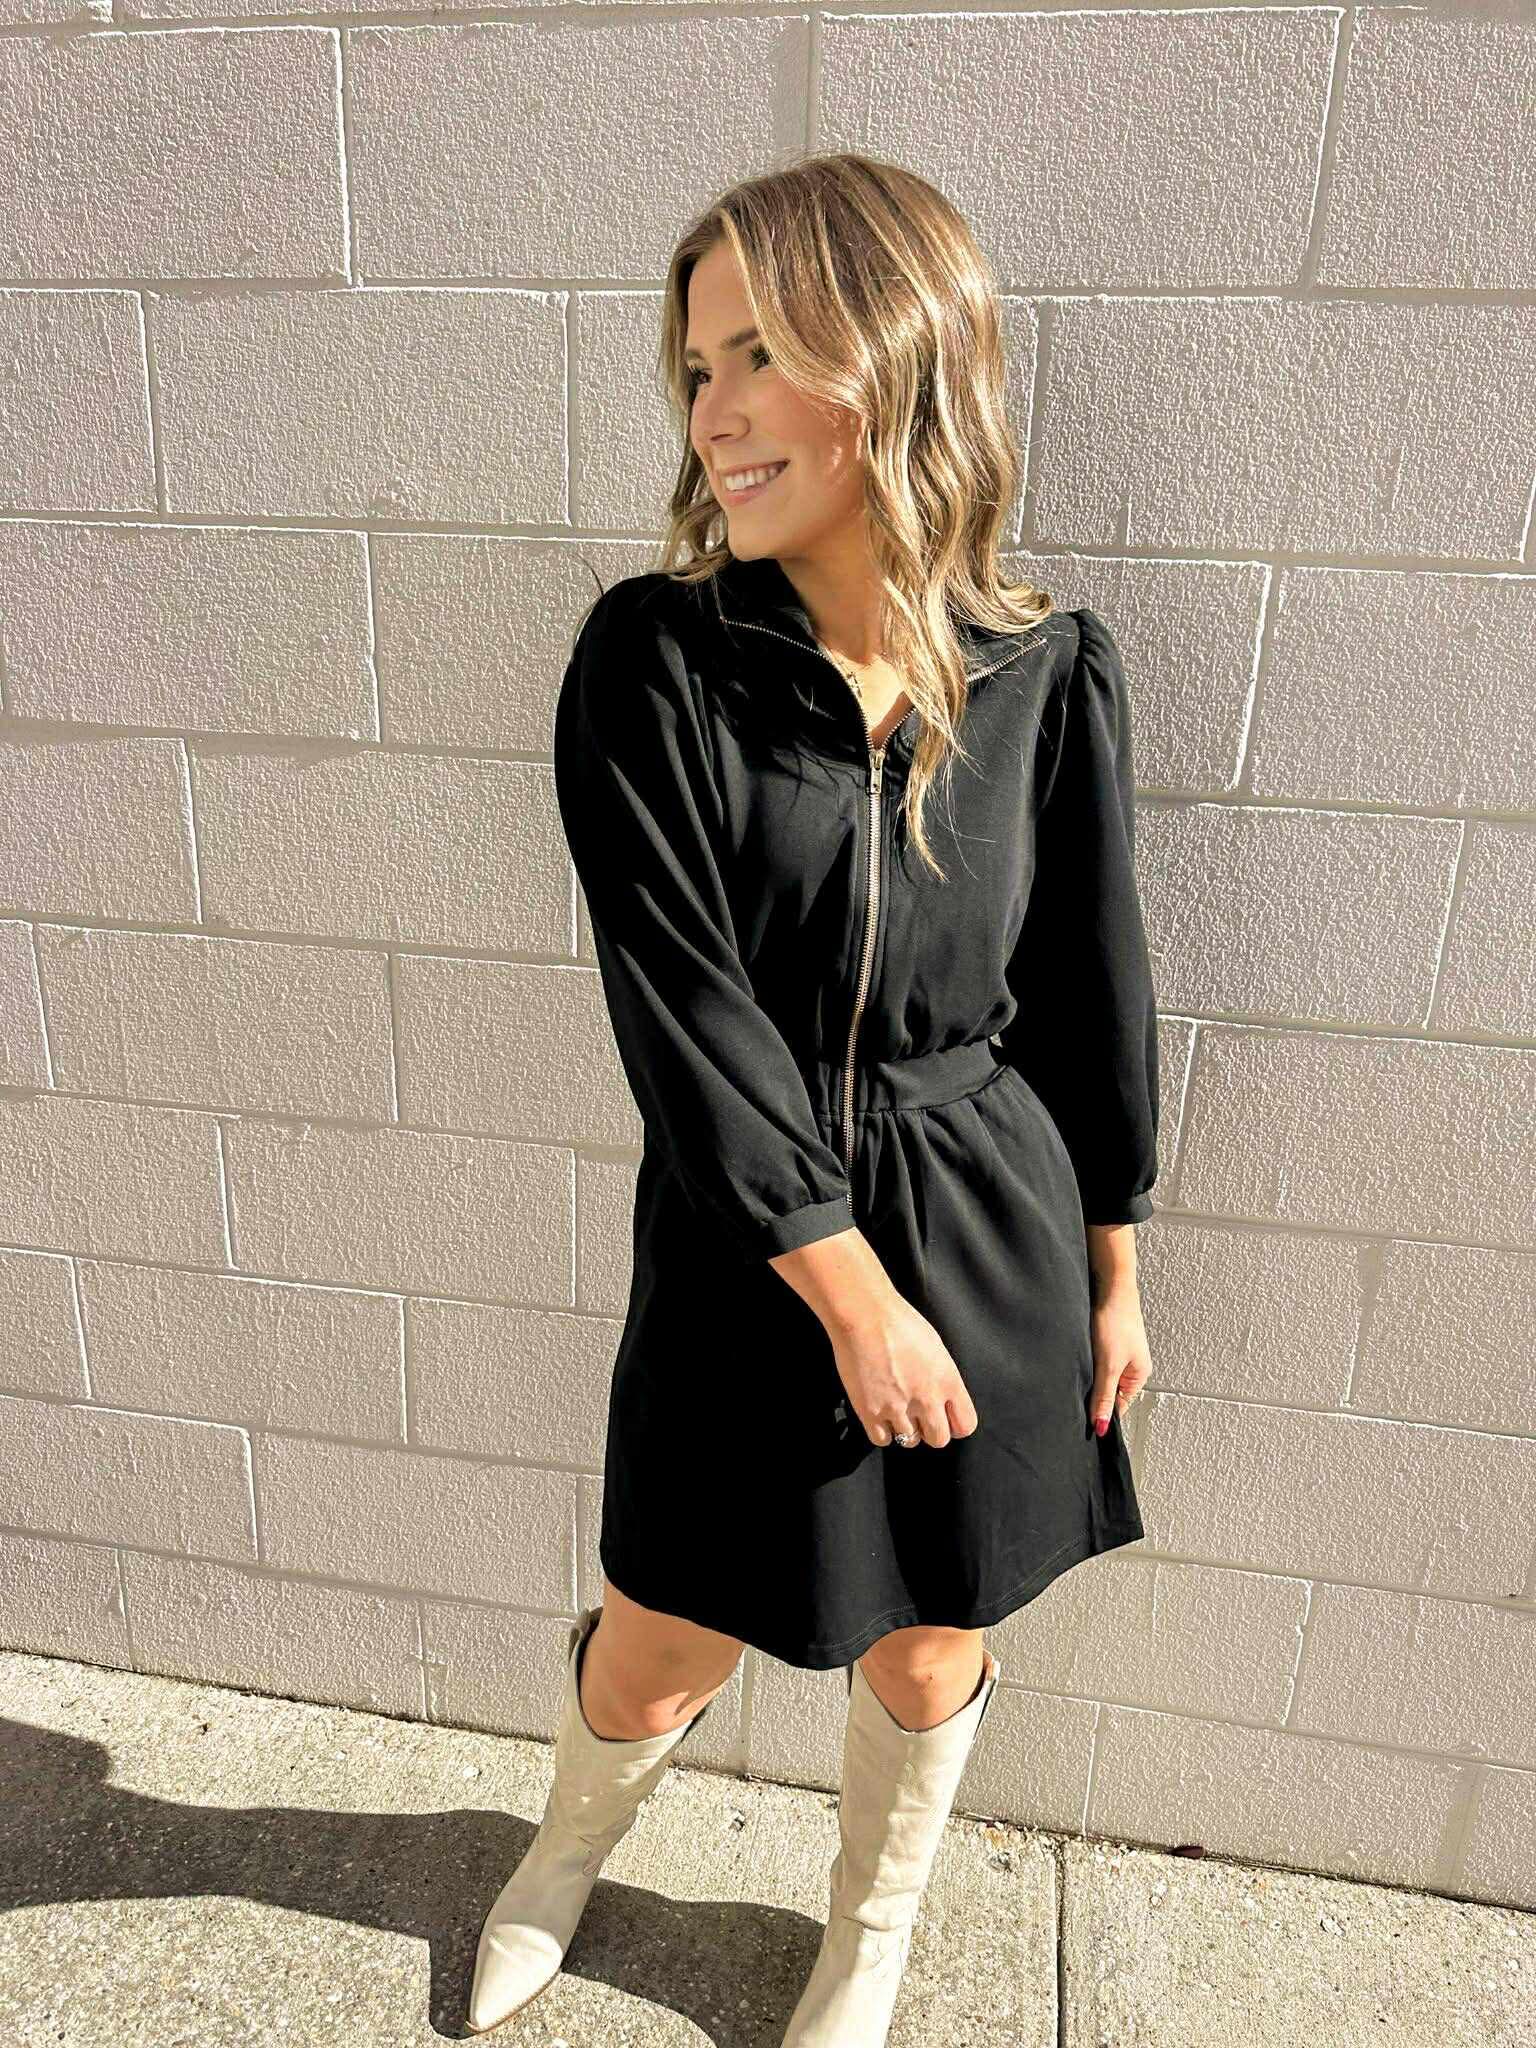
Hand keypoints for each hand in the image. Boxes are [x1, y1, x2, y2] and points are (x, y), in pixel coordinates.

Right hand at [826, 1293, 978, 1449]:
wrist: (864, 1315)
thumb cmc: (899, 1322)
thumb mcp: (936, 1348)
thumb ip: (943, 1379)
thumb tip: (942, 1400)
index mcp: (948, 1381)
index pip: (965, 1425)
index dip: (954, 1425)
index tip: (945, 1419)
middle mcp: (927, 1399)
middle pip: (938, 1439)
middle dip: (930, 1430)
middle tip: (918, 1415)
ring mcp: (898, 1407)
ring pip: (910, 1441)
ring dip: (904, 1428)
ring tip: (895, 1407)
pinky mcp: (870, 1411)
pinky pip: (882, 1439)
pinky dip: (882, 1431)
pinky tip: (879, 1412)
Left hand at [1088, 1284, 1151, 1435]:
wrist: (1111, 1286)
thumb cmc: (1116, 1322)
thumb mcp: (1108, 1365)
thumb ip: (1104, 1396)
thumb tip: (1103, 1426)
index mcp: (1139, 1376)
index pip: (1118, 1406)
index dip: (1101, 1412)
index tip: (1083, 1418)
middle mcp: (1132, 1366)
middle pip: (1109, 1391)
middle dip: (1094, 1393)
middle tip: (1077, 1390)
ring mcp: (1120, 1353)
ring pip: (1101, 1375)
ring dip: (1090, 1375)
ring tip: (1080, 1367)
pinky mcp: (1108, 1341)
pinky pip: (1096, 1361)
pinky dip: (1088, 1361)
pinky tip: (1080, 1355)